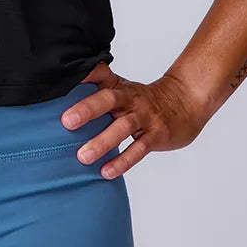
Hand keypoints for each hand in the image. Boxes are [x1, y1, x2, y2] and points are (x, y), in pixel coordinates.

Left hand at [60, 62, 208, 178]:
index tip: (61, 81)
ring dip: (102, 142)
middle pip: (108, 99)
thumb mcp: (122, 89)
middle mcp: (130, 99)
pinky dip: (122, 161)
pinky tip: (105, 171)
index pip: (99, 75)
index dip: (83, 75)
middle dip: (87, 110)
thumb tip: (61, 97)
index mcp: (118, 86)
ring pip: (122, 128)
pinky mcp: (156, 135)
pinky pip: (138, 149)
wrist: (185, 102)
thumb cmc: (143, 100)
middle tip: (66, 122)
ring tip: (82, 156)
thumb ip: (96, 92)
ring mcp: (145, 116)